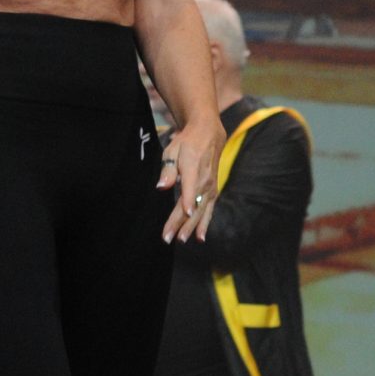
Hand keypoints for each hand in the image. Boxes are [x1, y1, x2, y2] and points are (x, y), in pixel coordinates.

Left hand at [157, 117, 223, 243]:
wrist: (208, 135)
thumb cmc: (186, 143)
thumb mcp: (173, 150)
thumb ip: (168, 169)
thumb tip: (161, 186)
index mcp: (193, 170)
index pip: (189, 190)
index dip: (187, 204)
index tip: (184, 216)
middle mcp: (204, 181)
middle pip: (192, 206)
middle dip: (180, 223)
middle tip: (168, 238)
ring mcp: (210, 188)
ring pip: (200, 211)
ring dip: (191, 228)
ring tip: (182, 240)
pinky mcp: (213, 192)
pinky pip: (209, 211)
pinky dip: (204, 224)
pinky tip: (200, 238)